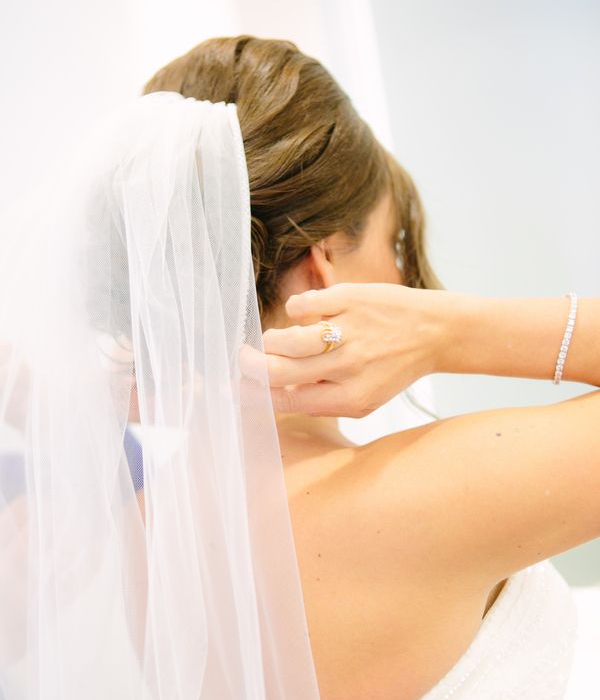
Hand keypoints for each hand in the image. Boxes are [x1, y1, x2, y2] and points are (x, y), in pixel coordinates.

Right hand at [250, 282, 445, 417]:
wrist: (434, 332)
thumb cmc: (391, 368)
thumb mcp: (364, 399)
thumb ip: (320, 400)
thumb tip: (270, 392)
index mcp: (350, 398)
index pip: (285, 399)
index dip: (254, 392)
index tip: (238, 384)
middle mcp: (349, 367)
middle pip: (278, 370)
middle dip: (251, 364)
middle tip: (244, 357)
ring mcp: (350, 331)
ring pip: (287, 338)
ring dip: (272, 338)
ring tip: (274, 338)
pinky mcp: (351, 299)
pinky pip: (303, 305)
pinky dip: (295, 309)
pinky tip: (302, 313)